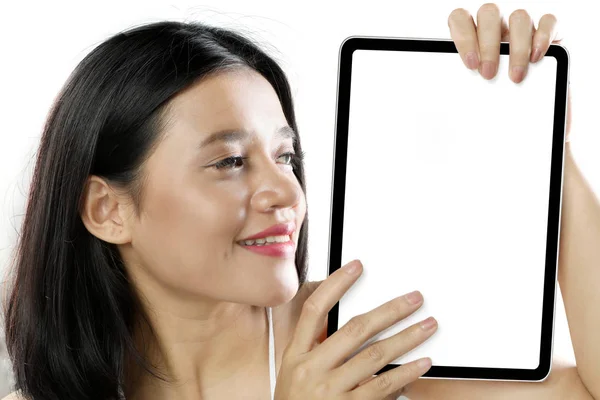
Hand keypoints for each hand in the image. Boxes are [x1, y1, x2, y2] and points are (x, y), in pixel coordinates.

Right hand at [275, 260, 436, 399]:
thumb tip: (356, 326)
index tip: (357, 266)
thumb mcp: (294, 375)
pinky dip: (405, 373)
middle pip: (354, 329)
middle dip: (388, 310)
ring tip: (428, 325)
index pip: (314, 310)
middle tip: (413, 298)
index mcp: (295, 356)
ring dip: (405, 338)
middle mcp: (310, 370)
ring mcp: (329, 391)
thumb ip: (318, 349)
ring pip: (374, 356)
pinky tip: (422, 363)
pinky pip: (382, 386)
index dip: (335, 284)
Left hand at [447, 4, 570, 140]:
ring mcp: (521, 26)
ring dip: (516, 48)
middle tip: (488, 74)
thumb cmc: (493, 100)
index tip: (470, 65)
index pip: (460, 18)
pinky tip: (536, 58)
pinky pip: (549, 21)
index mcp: (472, 34)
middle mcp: (496, 25)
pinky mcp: (549, 33)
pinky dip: (543, 36)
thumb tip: (441, 108)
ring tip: (514, 76)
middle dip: (488, 44)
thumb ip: (461, 91)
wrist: (528, 115)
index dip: (463, 36)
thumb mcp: (473, 96)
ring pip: (519, 16)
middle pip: (489, 13)